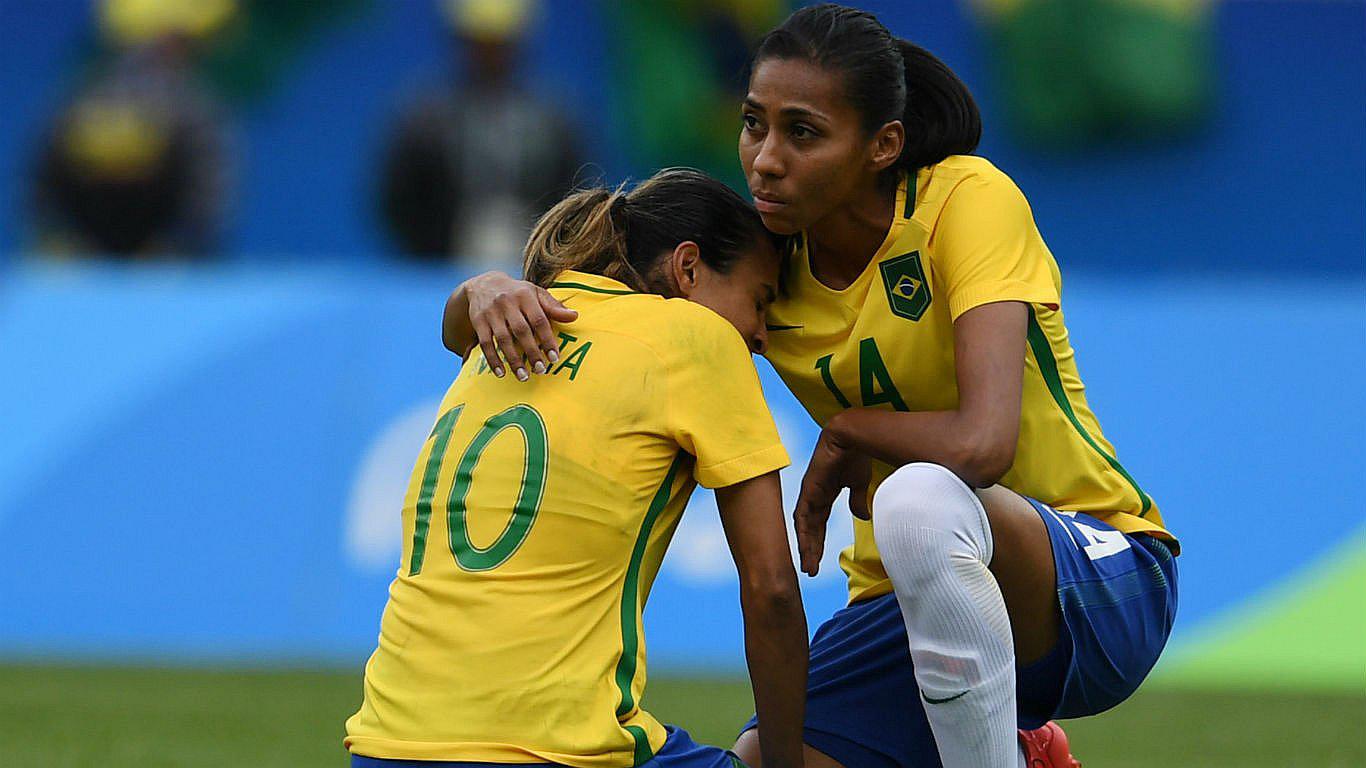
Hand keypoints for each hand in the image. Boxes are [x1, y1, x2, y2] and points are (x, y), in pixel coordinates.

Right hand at [467, 273, 577, 379]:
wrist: (483, 284)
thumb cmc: (517, 292)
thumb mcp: (535, 293)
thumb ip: (553, 306)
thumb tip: (575, 316)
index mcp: (525, 295)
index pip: (539, 320)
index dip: (547, 339)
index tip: (554, 358)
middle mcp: (507, 303)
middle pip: (521, 331)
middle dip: (531, 352)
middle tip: (541, 370)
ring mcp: (491, 312)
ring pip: (503, 339)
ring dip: (513, 360)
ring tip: (523, 377)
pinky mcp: (478, 321)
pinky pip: (485, 343)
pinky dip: (493, 359)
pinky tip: (501, 373)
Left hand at [793, 424, 870, 576]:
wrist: (853, 436)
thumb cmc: (856, 456)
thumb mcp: (859, 484)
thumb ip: (857, 500)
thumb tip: (861, 516)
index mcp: (824, 494)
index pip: (819, 525)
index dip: (818, 543)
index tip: (818, 561)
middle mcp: (813, 496)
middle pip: (810, 529)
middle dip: (811, 550)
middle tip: (810, 571)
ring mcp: (809, 493)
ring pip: (804, 527)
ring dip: (806, 547)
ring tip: (809, 567)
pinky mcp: (808, 489)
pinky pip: (803, 516)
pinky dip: (803, 534)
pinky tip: (805, 549)